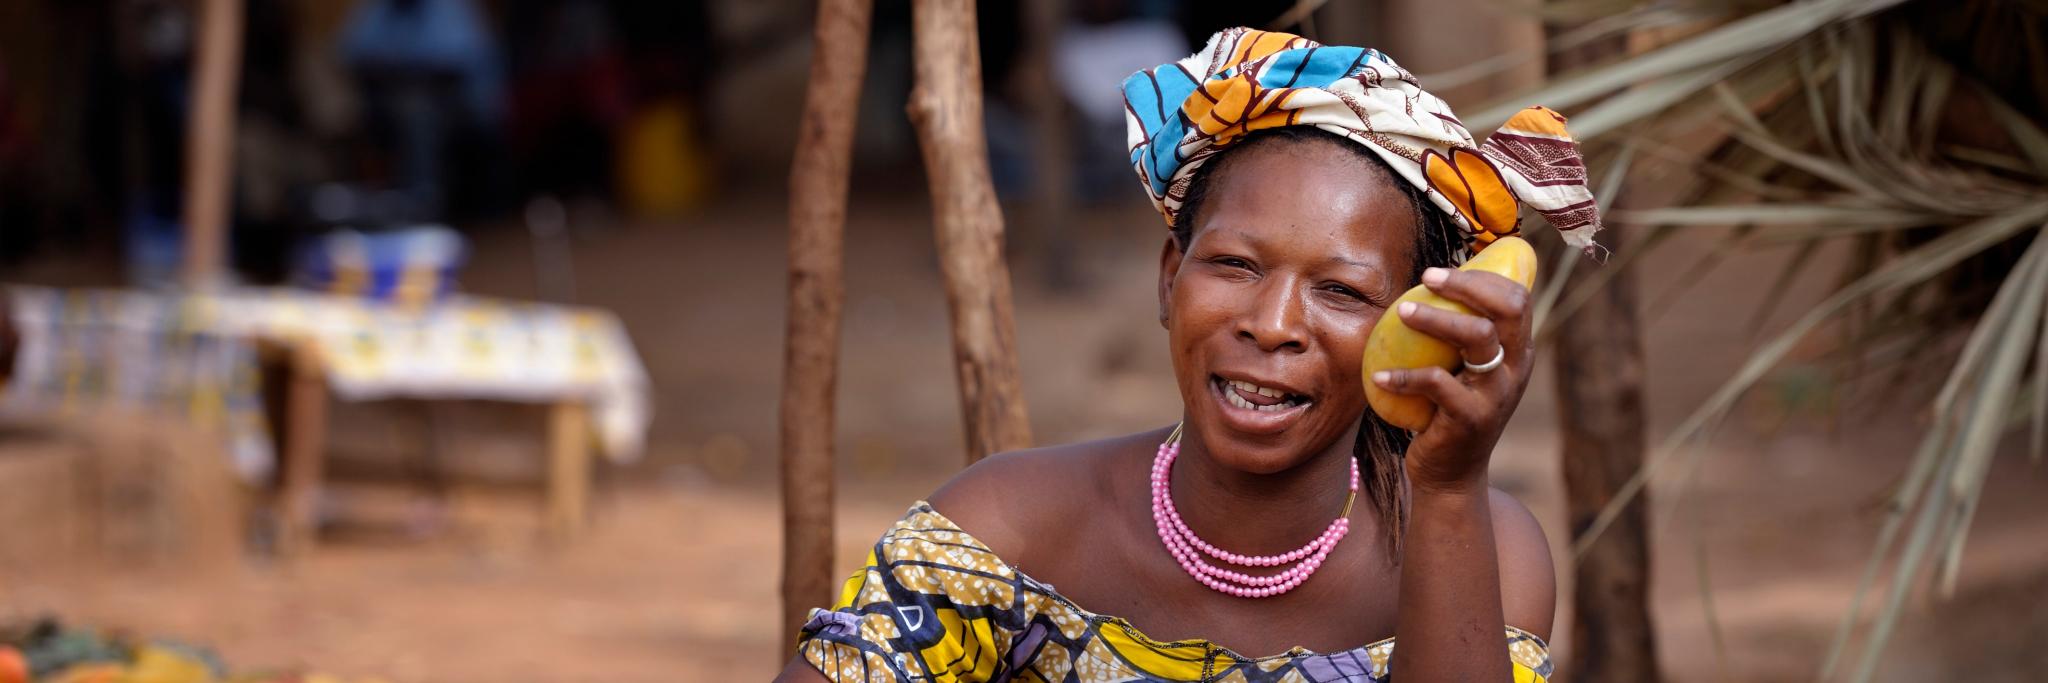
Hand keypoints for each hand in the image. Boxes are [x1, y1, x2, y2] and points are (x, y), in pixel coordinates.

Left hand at [1370, 266, 1534, 493]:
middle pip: (1507, 309)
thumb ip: (1455, 337)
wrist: (1451, 474)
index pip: (1517, 298)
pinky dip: (1404, 377)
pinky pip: (1437, 384)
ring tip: (1402, 311)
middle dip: (1467, 285)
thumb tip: (1421, 289)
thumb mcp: (1461, 371)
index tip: (1439, 272)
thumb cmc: (1447, 411)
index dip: (1483, 277)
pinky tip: (1378, 376)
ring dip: (1436, 318)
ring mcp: (1498, 394)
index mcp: (1518, 352)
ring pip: (1477, 337)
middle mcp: (1516, 369)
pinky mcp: (1472, 418)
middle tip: (1426, 277)